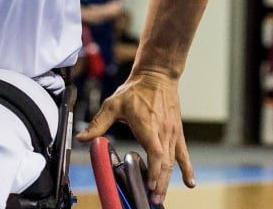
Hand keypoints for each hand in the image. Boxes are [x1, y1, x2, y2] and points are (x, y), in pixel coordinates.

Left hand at [76, 69, 191, 202]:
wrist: (158, 76)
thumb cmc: (136, 90)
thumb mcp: (113, 104)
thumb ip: (98, 123)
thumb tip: (82, 138)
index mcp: (149, 125)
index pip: (156, 152)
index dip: (155, 170)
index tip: (150, 184)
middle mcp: (163, 131)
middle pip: (165, 162)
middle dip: (160, 182)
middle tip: (153, 200)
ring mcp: (172, 132)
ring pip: (173, 161)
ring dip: (169, 180)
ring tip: (161, 197)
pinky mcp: (176, 132)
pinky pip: (183, 153)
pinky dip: (187, 168)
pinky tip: (190, 182)